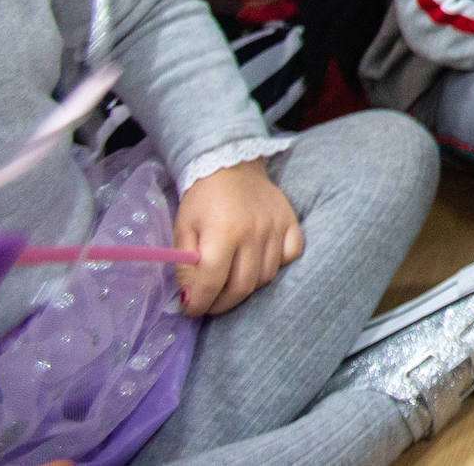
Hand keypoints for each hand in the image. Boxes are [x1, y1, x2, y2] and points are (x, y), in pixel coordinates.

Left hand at [173, 159, 303, 316]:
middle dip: (221, 304)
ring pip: (266, 277)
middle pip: (242, 286)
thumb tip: (189, 298)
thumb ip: (184, 266)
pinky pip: (291, 255)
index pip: (212, 283)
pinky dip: (277, 265)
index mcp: (223, 232)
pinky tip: (260, 262)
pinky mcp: (290, 222)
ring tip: (230, 282)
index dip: (199, 303)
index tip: (190, 309)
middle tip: (209, 303)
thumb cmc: (202, 198)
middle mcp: (254, 232)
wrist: (231, 163)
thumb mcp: (182, 229)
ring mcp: (275, 227)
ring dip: (246, 287)